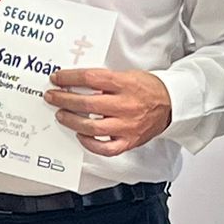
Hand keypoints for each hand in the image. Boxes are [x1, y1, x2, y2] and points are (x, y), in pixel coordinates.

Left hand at [44, 68, 172, 154]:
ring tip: (61, 115)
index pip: (91, 79)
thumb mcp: (127, 75)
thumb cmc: (147, 88)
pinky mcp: (129, 141)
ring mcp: (127, 126)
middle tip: (52, 97)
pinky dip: (89, 143)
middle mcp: (126, 105)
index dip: (69, 78)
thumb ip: (104, 80)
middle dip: (64, 99)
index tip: (56, 78)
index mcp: (125, 84)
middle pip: (87, 104)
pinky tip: (81, 135)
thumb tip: (75, 81)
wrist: (171, 104)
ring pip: (92, 127)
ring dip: (71, 121)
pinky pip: (105, 148)